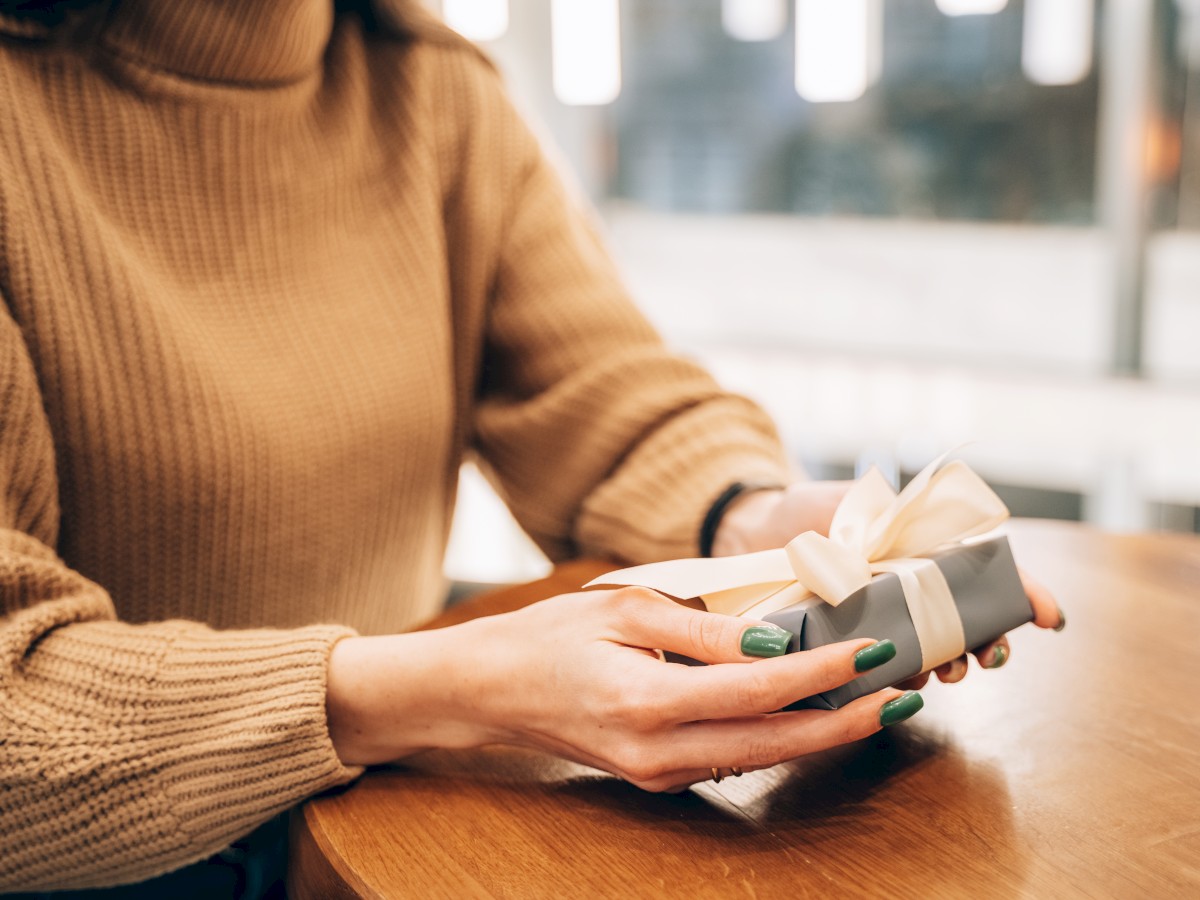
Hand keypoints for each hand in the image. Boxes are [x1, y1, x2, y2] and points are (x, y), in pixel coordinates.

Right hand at [326, 588, 922, 791]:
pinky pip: (730, 760)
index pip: (756, 692)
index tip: (870, 652)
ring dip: (819, 735)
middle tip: (903, 695)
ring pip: (758, 760)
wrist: (490, 690)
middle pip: (772, 745)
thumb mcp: (623, 610)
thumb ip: (701, 629)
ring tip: (874, 706)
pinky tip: (808, 715)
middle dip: (844, 722)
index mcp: (646, 702)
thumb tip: (772, 641)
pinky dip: (777, 740)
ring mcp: (657, 773)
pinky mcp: (656, 776)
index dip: (819, 674)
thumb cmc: (550, 636)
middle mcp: (657, 752)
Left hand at [710, 480, 1066, 687]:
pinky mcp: (854, 642)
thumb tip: (935, 547)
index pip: (993, 573)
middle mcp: (915, 587)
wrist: (755, 529)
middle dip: (991, 643)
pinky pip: (888, 668)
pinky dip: (903, 679)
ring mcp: (887, 617)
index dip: (1027, 593)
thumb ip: (897, 523)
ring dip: (949, 666)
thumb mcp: (860, 505)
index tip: (1049, 618)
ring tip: (944, 674)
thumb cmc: (811, 510)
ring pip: (936, 650)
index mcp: (928, 549)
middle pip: (973, 621)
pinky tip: (901, 684)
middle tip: (988, 658)